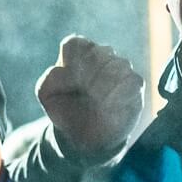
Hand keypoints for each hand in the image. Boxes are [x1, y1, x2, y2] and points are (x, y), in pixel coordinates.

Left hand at [35, 35, 144, 160]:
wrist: (83, 136)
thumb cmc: (65, 109)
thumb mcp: (47, 93)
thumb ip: (52, 76)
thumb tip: (68, 70)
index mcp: (78, 53)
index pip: (75, 45)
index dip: (70, 65)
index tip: (68, 84)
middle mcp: (101, 55)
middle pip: (97, 53)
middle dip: (88, 77)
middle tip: (84, 95)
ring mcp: (120, 68)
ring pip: (117, 64)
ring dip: (104, 87)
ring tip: (96, 103)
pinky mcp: (134, 84)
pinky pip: (132, 81)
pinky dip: (118, 95)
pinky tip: (108, 107)